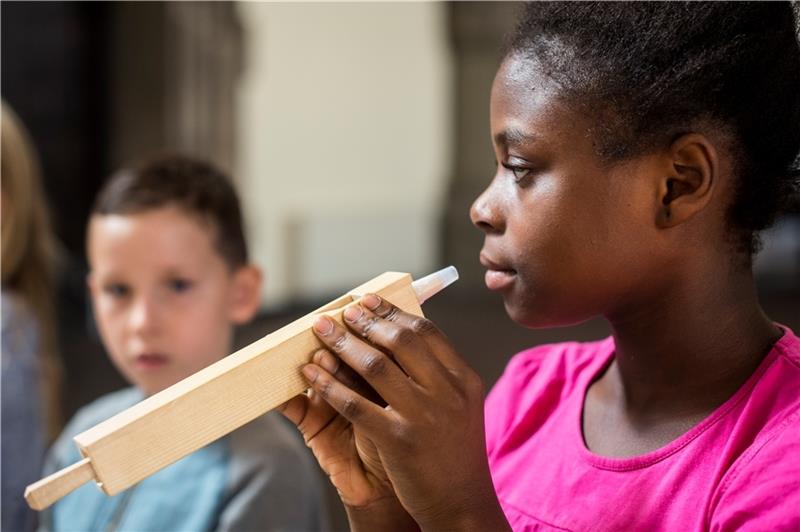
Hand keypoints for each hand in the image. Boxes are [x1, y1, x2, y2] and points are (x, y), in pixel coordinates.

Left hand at [302, 294, 509, 531]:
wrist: (462, 504)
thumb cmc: (455, 453)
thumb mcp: (460, 406)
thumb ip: (437, 374)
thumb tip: (398, 338)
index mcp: (463, 379)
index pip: (426, 332)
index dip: (393, 313)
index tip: (369, 300)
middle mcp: (447, 392)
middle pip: (400, 341)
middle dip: (366, 321)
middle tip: (343, 311)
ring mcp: (424, 416)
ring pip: (375, 366)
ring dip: (343, 344)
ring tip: (321, 332)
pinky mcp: (399, 441)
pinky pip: (355, 404)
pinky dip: (329, 385)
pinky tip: (312, 374)